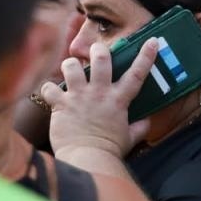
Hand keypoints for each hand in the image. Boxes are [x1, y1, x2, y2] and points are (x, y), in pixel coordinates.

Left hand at [41, 38, 161, 159]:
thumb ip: (139, 128)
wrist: (88, 159)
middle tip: (96, 51)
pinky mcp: (60, 104)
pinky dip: (48, 89)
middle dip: (98, 50)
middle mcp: (99, 93)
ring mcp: (79, 97)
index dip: (146, 56)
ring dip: (69, 65)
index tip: (152, 41)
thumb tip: (147, 122)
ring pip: (71, 66)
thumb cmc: (109, 151)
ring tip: (70, 70)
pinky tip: (50, 95)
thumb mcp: (129, 138)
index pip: (137, 74)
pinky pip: (49, 87)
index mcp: (118, 101)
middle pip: (101, 60)